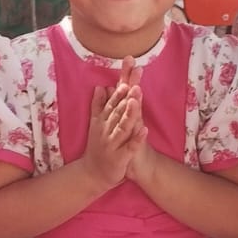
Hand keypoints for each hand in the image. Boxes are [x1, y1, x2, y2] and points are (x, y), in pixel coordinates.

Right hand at [81, 62, 143, 191]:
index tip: (130, 63)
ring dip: (130, 112)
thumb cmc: (98, 147)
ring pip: (123, 125)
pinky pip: (129, 147)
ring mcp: (113, 142)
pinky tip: (145, 131)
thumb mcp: (97, 124)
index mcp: (104, 119)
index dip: (123, 80)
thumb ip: (98, 105)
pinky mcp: (120, 157)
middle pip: (119, 107)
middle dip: (127, 92)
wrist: (92, 174)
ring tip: (138, 97)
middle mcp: (107, 128)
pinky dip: (136, 139)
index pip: (115, 96)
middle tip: (136, 75)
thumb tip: (99, 86)